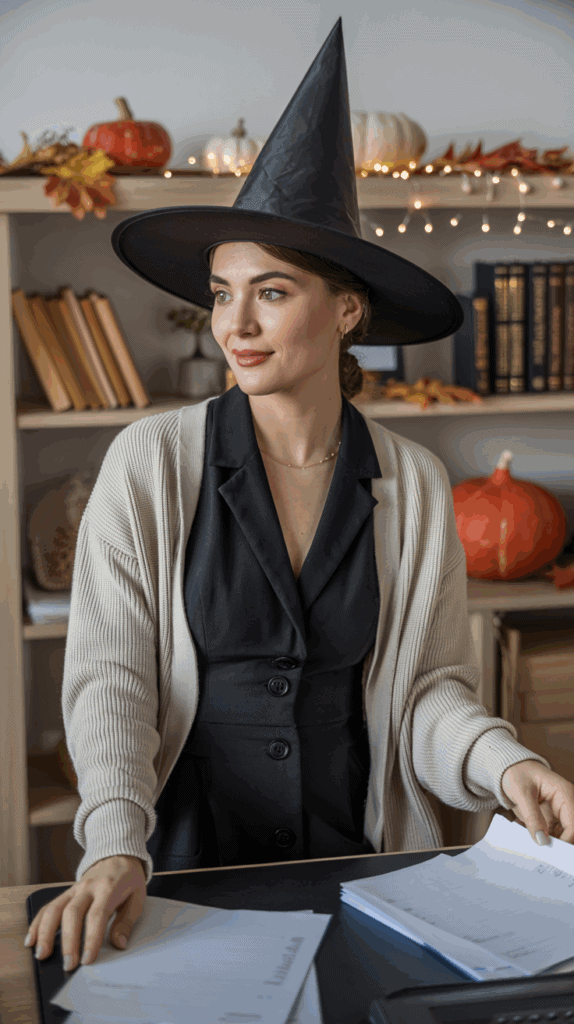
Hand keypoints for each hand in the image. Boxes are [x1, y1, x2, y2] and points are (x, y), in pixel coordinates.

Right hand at [24, 854, 145, 970]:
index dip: (91, 939)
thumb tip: (119, 944)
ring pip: (55, 908)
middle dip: (68, 941)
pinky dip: (37, 923)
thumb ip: (127, 921)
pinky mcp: (66, 892)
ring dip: (46, 933)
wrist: (119, 854)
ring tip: (42, 954)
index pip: (97, 915)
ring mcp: (74, 888)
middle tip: (68, 964)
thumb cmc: (129, 879)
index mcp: (108, 888)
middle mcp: (88, 887)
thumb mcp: (138, 898)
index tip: (88, 959)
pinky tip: (31, 939)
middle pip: (72, 913)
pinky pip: (48, 906)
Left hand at [501, 759, 573, 843]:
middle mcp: (566, 804)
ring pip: (563, 836)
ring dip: (551, 844)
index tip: (550, 850)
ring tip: (536, 849)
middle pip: (571, 831)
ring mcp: (559, 813)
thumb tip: (542, 841)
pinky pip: (552, 835)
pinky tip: (533, 842)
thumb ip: (532, 816)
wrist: (509, 768)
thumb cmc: (516, 773)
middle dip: (559, 844)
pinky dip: (544, 841)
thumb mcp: (521, 792)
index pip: (573, 823)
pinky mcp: (551, 819)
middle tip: (543, 854)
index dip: (566, 840)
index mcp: (564, 793)